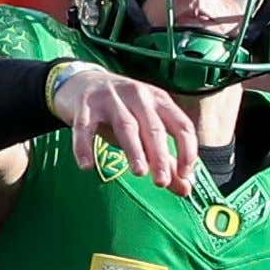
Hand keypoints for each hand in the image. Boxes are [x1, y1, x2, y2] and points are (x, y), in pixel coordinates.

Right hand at [53, 61, 199, 191]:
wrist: (82, 80)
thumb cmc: (121, 111)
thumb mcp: (145, 128)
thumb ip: (165, 160)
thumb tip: (186, 189)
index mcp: (159, 101)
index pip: (181, 125)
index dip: (187, 150)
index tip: (185, 175)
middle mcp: (138, 96)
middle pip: (153, 127)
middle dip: (159, 155)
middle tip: (161, 182)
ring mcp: (110, 98)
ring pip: (125, 125)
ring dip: (134, 149)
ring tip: (139, 172)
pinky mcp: (84, 105)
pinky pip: (84, 127)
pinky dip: (84, 146)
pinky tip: (87, 166)